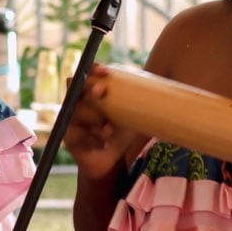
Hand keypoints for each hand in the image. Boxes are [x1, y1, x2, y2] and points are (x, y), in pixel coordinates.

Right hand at [62, 67, 143, 183]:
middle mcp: (78, 102)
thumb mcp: (131, 116)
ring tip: (109, 131)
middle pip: (76, 86)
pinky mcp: (68, 136)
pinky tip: (101, 142)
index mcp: (92, 93)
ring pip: (77, 110)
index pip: (88, 73)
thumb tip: (163, 89)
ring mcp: (71, 118)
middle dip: (89, 87)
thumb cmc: (121, 133)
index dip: (94, 69)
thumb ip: (138, 102)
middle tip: (102, 91)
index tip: (106, 72)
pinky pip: (75, 131)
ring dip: (95, 117)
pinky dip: (91, 136)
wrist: (112, 161)